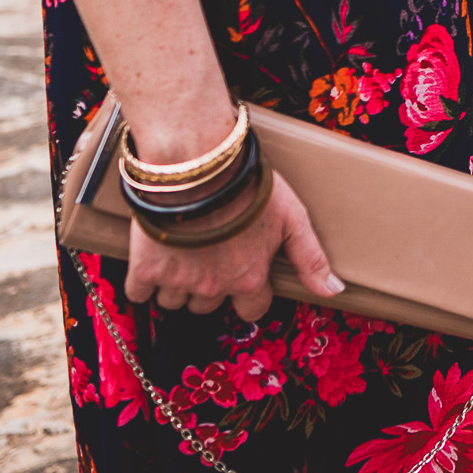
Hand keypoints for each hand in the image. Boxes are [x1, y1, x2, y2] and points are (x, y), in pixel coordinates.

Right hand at [123, 174, 342, 320]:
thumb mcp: (293, 218)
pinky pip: (139, 294)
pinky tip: (151, 260)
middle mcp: (214, 287)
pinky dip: (143, 283)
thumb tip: (333, 291)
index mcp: (249, 278)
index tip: (240, 274)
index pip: (251, 309)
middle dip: (209, 285)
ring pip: (175, 301)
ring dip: (177, 283)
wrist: (199, 164)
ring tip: (181, 250)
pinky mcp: (146, 269)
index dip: (247, 294)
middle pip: (209, 305)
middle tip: (208, 253)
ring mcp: (179, 280)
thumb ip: (310, 258)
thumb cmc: (247, 185)